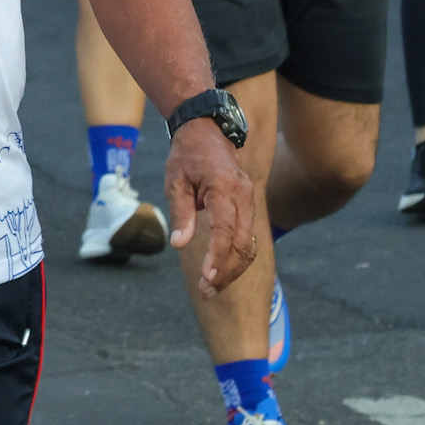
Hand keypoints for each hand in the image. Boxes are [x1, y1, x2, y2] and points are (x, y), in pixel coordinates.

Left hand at [162, 119, 260, 297]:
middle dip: (226, 271)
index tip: (207, 277)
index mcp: (224, 188)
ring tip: (211, 287)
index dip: (217, 256)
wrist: (208, 132)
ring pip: (249, 244)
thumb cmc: (188, 156)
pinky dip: (237, 257)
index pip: (225, 229)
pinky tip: (222, 271)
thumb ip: (181, 213)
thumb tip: (180, 245)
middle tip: (206, 291)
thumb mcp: (176, 181)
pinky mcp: (248, 205)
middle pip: (242, 243)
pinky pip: (248, 237)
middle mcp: (243, 195)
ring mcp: (249, 200)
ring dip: (233, 269)